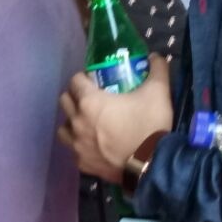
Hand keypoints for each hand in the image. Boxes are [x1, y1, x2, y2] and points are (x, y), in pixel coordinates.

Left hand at [57, 53, 174, 181]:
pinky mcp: (82, 163)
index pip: (75, 81)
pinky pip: (74, 149)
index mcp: (90, 101)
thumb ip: (157, 69)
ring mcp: (77, 144)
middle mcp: (77, 121)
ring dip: (72, 120)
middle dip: (75, 96)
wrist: (150, 164)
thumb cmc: (149, 125)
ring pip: (63, 127)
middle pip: (65, 101)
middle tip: (92, 99)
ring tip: (88, 122)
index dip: (84, 78)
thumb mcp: (158, 92)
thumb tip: (155, 56)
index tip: (96, 81)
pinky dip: (80, 144)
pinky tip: (93, 144)